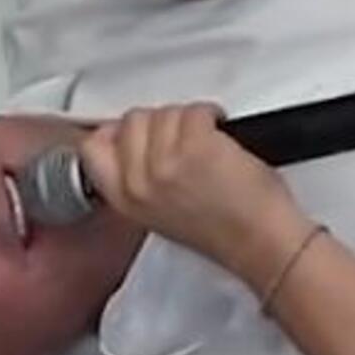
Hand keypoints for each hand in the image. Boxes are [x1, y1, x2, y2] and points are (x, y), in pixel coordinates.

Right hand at [79, 103, 311, 279]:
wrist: (261, 244)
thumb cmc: (225, 231)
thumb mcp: (159, 212)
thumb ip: (138, 179)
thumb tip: (134, 142)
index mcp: (125, 201)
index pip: (93, 148)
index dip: (117, 132)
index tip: (139, 132)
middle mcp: (138, 183)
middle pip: (131, 120)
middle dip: (161, 124)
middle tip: (186, 141)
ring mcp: (165, 163)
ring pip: (165, 112)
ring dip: (190, 120)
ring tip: (208, 144)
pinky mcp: (195, 147)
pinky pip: (196, 111)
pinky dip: (213, 116)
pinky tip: (222, 136)